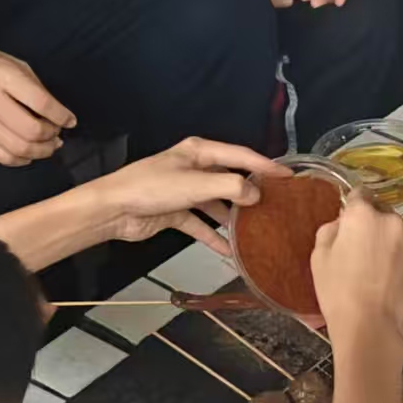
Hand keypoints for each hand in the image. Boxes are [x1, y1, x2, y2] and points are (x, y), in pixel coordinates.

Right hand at [0, 45, 74, 168]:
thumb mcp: (9, 61)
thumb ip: (33, 85)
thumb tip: (56, 114)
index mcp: (2, 76)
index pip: (40, 102)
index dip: (61, 115)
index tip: (71, 120)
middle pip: (31, 131)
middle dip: (52, 135)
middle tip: (58, 132)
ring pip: (19, 149)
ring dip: (42, 151)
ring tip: (49, 145)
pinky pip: (3, 158)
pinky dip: (23, 159)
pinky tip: (30, 152)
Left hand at [90, 137, 287, 251]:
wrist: (113, 209)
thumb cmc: (151, 188)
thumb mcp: (196, 184)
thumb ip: (231, 188)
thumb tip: (257, 194)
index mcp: (199, 151)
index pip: (241, 156)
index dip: (266, 165)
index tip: (289, 177)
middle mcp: (194, 168)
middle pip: (230, 179)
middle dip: (252, 192)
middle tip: (277, 205)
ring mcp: (185, 191)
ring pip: (218, 204)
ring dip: (234, 218)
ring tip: (258, 230)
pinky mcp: (176, 212)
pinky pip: (202, 225)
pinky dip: (214, 236)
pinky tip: (230, 250)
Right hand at [311, 193, 402, 344]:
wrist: (370, 326)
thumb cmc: (338, 291)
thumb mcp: (319, 256)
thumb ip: (331, 229)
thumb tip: (342, 224)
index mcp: (363, 214)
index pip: (359, 193)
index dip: (352, 206)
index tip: (348, 220)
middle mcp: (392, 222)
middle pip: (380, 214)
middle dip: (370, 225)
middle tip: (357, 250)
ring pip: (395, 234)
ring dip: (386, 243)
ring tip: (373, 270)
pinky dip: (398, 261)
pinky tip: (385, 281)